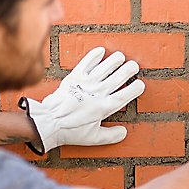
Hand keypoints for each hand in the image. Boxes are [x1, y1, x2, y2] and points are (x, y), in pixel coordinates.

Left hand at [20, 47, 145, 153]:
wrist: (48, 122)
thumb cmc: (70, 131)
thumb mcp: (93, 138)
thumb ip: (111, 136)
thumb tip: (123, 132)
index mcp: (104, 107)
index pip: (126, 94)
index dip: (135, 88)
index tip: (140, 84)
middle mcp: (98, 92)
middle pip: (119, 76)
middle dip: (129, 69)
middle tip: (133, 66)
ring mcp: (86, 83)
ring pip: (105, 66)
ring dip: (115, 60)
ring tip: (121, 57)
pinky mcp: (74, 77)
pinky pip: (87, 62)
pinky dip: (94, 55)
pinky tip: (101, 51)